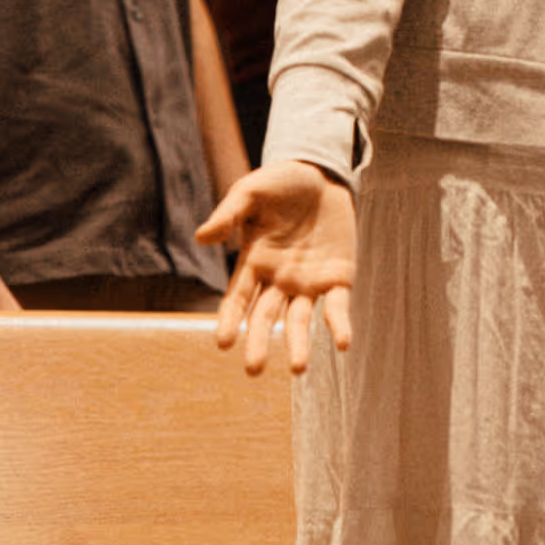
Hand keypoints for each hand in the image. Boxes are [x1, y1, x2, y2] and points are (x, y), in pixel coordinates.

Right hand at [197, 160, 355, 375]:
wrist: (322, 174)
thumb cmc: (280, 183)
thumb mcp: (251, 192)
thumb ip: (229, 214)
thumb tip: (201, 237)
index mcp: (253, 263)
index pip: (238, 298)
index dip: (230, 320)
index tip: (223, 342)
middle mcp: (279, 280)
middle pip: (266, 316)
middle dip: (260, 342)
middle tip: (254, 370)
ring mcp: (309, 283)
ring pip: (302, 320)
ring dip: (300, 344)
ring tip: (298, 369)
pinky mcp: (338, 278)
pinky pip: (337, 307)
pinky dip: (339, 326)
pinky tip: (343, 344)